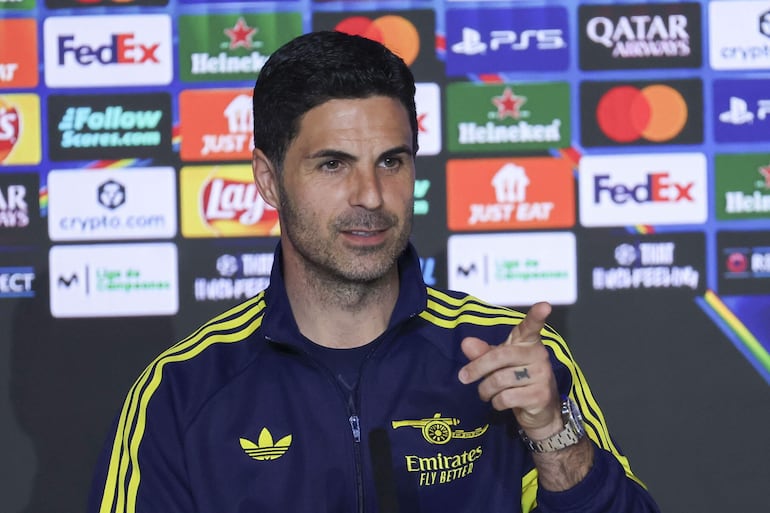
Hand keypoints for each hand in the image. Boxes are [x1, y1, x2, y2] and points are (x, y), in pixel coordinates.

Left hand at [458, 302, 562, 440]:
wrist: (540, 411)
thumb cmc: (517, 380)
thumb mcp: (498, 364)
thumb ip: (482, 352)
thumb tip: (466, 343)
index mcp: (528, 342)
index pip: (531, 327)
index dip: (537, 316)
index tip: (544, 306)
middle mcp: (539, 355)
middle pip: (501, 356)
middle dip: (477, 367)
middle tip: (463, 377)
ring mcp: (542, 375)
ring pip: (500, 379)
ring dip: (485, 389)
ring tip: (485, 393)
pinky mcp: (541, 395)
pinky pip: (507, 397)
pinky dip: (496, 402)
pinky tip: (500, 402)